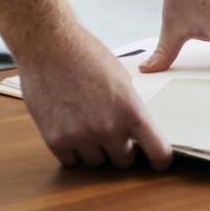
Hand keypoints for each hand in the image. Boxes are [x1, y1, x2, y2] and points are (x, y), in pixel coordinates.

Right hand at [17, 24, 171, 169]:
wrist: (50, 47)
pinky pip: (71, 161)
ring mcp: (80, 136)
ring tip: (89, 125)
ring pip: (96, 162)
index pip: (156, 151)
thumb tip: (137, 131)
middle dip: (123, 150)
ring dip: (96, 150)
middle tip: (116, 135)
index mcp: (131, 110)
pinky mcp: (55, 140)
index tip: (158, 163)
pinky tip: (72, 130)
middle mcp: (108, 128)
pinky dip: (73, 151)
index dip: (160, 160)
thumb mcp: (122, 80)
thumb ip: (130, 108)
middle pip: (124, 161)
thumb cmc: (88, 56)